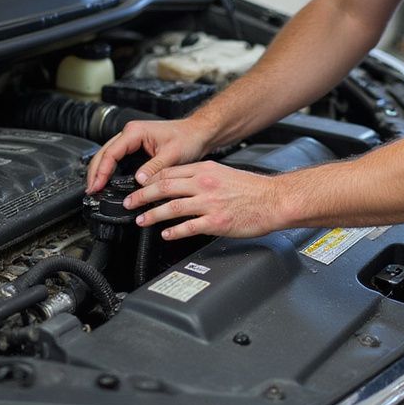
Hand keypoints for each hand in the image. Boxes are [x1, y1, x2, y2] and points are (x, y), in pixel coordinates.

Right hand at [85, 117, 210, 193]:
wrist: (198, 132)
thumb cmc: (188, 138)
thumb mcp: (172, 155)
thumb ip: (154, 168)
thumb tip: (139, 181)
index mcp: (135, 132)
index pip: (111, 153)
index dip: (101, 171)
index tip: (97, 186)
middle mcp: (130, 133)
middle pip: (104, 153)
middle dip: (95, 172)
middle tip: (91, 191)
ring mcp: (132, 139)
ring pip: (108, 155)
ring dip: (100, 171)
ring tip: (95, 188)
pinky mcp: (136, 146)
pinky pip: (117, 157)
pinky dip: (109, 169)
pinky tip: (107, 181)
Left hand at [123, 162, 284, 239]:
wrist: (274, 200)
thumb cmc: (252, 189)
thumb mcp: (223, 173)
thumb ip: (202, 177)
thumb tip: (182, 183)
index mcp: (205, 170)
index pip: (169, 172)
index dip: (149, 180)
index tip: (138, 186)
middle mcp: (205, 184)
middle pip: (164, 187)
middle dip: (142, 196)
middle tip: (129, 202)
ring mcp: (209, 203)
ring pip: (172, 207)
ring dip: (152, 215)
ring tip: (141, 220)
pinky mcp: (216, 222)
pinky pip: (188, 227)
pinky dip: (174, 231)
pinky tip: (166, 234)